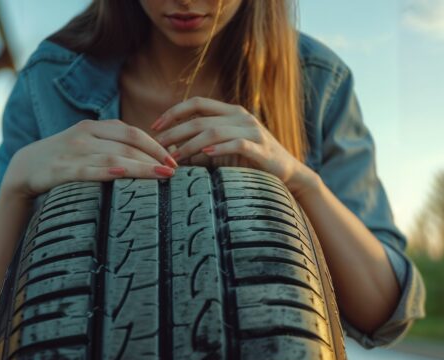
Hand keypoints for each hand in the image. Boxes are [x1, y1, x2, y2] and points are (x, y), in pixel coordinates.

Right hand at [2, 119, 177, 198]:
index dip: (155, 144)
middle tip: (176, 170)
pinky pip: (88, 170)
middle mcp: (85, 136)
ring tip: (162, 176)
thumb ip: (111, 145)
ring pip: (113, 157)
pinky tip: (124, 175)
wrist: (24, 168)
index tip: (173, 159)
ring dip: (140, 167)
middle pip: (127, 144)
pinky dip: (107, 172)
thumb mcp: (87, 145)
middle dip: (154, 157)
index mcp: (93, 127)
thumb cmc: (63, 159)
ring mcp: (73, 152)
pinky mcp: (62, 170)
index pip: (131, 132)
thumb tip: (146, 156)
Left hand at [153, 97, 317, 196]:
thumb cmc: (252, 161)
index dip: (174, 112)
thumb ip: (205, 142)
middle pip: (200, 119)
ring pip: (213, 131)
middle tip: (157, 146)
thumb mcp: (226, 146)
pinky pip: (236, 144)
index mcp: (230, 112)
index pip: (197, 103)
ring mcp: (252, 130)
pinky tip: (205, 155)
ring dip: (190, 145)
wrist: (288, 172)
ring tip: (175, 157)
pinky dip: (219, 149)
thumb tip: (172, 149)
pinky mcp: (261, 147)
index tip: (154, 126)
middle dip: (175, 132)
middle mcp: (240, 116)